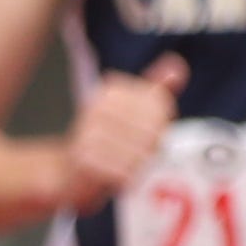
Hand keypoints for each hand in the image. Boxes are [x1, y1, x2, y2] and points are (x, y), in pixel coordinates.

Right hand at [64, 55, 185, 206]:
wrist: (68, 174)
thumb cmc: (107, 141)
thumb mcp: (130, 111)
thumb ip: (154, 91)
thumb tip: (178, 65)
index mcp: (111, 91)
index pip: (160, 107)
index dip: (160, 126)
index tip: (141, 132)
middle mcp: (97, 108)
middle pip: (154, 130)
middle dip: (151, 147)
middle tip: (134, 153)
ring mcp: (88, 133)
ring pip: (142, 154)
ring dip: (139, 166)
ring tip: (123, 165)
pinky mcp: (84, 159)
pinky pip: (126, 173)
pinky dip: (128, 179)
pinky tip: (115, 176)